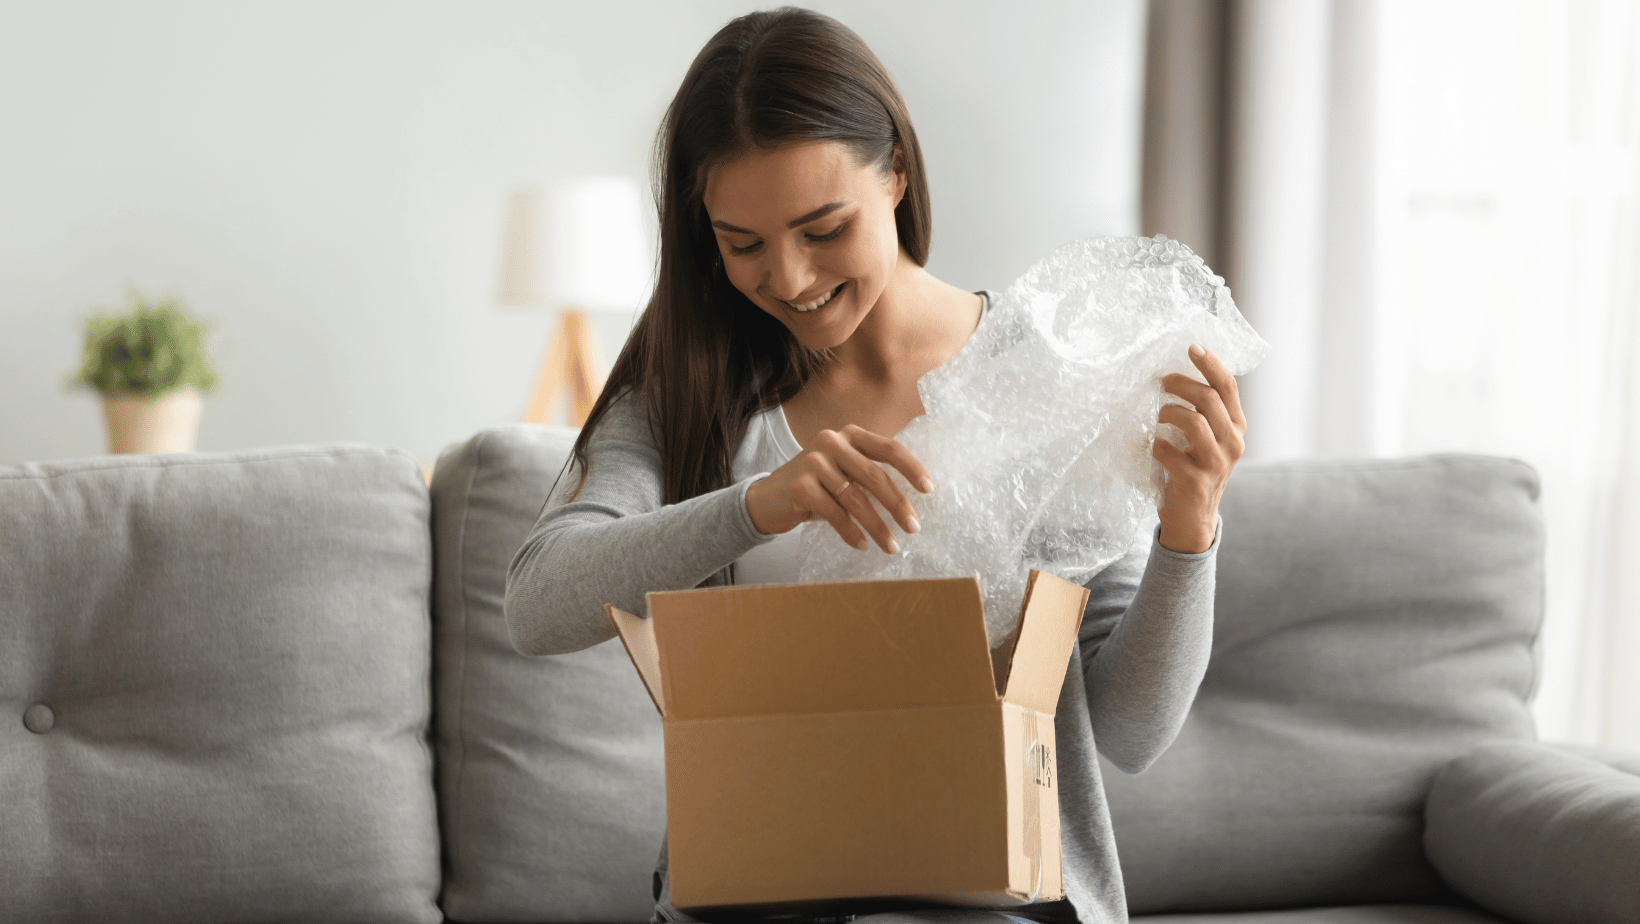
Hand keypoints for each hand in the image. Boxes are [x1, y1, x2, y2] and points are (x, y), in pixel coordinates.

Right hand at [745, 424, 932, 552]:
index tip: (929, 490)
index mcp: (850, 435)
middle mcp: (832, 442)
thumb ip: (869, 472)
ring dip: (877, 527)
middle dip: (898, 505)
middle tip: (914, 528)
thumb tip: (912, 498)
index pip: (889, 449)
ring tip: (891, 546)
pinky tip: (861, 545)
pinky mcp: (801, 487)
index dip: (912, 468)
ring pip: (856, 499)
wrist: (768, 498)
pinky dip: (851, 533)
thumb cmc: (816, 486)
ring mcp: (814, 462)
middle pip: (875, 476)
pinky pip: (835, 514)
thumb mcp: (843, 469)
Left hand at [1152, 344, 1246, 552]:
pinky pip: (1167, 450)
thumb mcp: (1207, 439)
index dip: (1210, 363)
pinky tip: (1151, 447)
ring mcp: (1215, 463)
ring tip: (1156, 415)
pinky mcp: (1195, 481)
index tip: (1191, 346)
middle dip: (1180, 383)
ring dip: (1168, 412)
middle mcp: (1232, 443)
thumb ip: (1201, 412)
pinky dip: (1154, 444)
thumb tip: (1173, 374)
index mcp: (1236, 427)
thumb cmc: (1193, 469)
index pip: (1228, 387)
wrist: (1193, 519)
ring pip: (1194, 420)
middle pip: (1209, 399)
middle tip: (1161, 381)